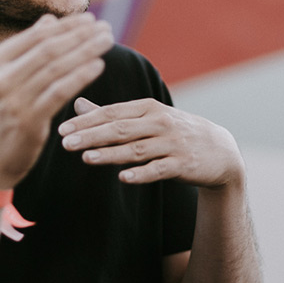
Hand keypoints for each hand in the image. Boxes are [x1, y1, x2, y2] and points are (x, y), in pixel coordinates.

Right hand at [0, 14, 113, 188]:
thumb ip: (24, 51)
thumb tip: (48, 20)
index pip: (34, 37)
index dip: (66, 26)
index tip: (90, 19)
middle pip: (48, 49)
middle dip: (80, 35)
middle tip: (105, 28)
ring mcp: (12, 100)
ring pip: (57, 68)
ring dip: (86, 51)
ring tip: (107, 41)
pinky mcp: (28, 121)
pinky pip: (60, 92)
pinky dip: (81, 76)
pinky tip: (98, 66)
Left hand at [58, 97, 243, 187]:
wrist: (220, 151)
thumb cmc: (175, 133)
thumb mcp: (148, 118)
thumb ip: (113, 114)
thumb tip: (77, 104)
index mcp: (148, 108)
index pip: (112, 112)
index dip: (86, 121)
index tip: (62, 129)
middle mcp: (160, 122)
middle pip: (120, 129)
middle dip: (91, 136)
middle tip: (65, 143)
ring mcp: (172, 143)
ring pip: (136, 149)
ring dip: (110, 154)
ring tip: (86, 158)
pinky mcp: (183, 164)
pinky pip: (159, 169)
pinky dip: (142, 173)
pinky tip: (123, 178)